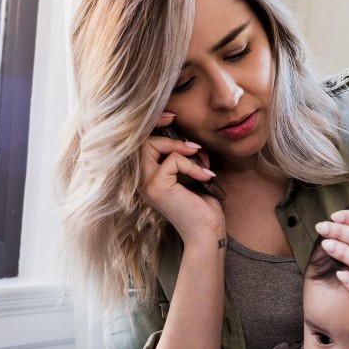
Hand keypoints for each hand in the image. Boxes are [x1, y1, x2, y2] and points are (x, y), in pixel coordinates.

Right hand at [138, 113, 224, 245]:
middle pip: (142, 140)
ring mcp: (147, 185)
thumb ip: (182, 156)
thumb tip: (185, 134)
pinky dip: (193, 164)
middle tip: (194, 146)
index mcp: (147, 178)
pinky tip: (207, 175)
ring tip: (200, 159)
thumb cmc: (202, 207)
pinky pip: (173, 161)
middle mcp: (142, 181)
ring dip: (180, 147)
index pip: (140, 143)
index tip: (172, 116)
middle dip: (169, 136)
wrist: (208, 232)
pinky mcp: (158, 187)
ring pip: (152, 146)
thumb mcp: (191, 174)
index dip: (153, 125)